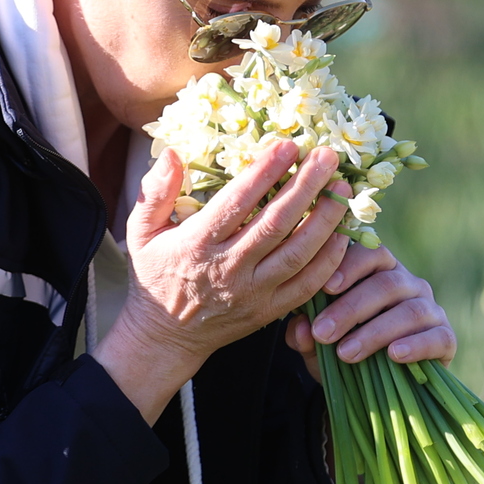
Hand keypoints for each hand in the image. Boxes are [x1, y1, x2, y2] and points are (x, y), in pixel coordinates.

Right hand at [94, 140, 351, 421]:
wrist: (164, 336)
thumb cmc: (154, 274)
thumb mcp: (141, 230)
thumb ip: (155, 191)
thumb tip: (172, 154)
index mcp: (197, 244)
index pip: (237, 202)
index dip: (265, 172)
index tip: (288, 146)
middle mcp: (228, 269)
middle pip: (276, 223)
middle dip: (306, 187)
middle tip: (328, 158)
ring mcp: (252, 293)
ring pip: (297, 254)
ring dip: (325, 220)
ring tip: (342, 190)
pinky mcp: (269, 312)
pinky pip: (306, 286)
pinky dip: (328, 261)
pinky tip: (341, 235)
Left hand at [286, 242, 456, 376]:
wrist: (380, 388)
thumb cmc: (346, 352)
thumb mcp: (318, 347)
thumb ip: (305, 336)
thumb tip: (300, 328)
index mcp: (379, 271)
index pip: (370, 254)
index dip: (349, 266)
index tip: (325, 287)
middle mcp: (409, 284)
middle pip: (386, 284)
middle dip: (351, 309)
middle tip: (323, 333)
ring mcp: (431, 310)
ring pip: (410, 311)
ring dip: (376, 332)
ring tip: (347, 353)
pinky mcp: (446, 338)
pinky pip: (437, 337)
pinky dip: (416, 345)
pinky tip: (394, 355)